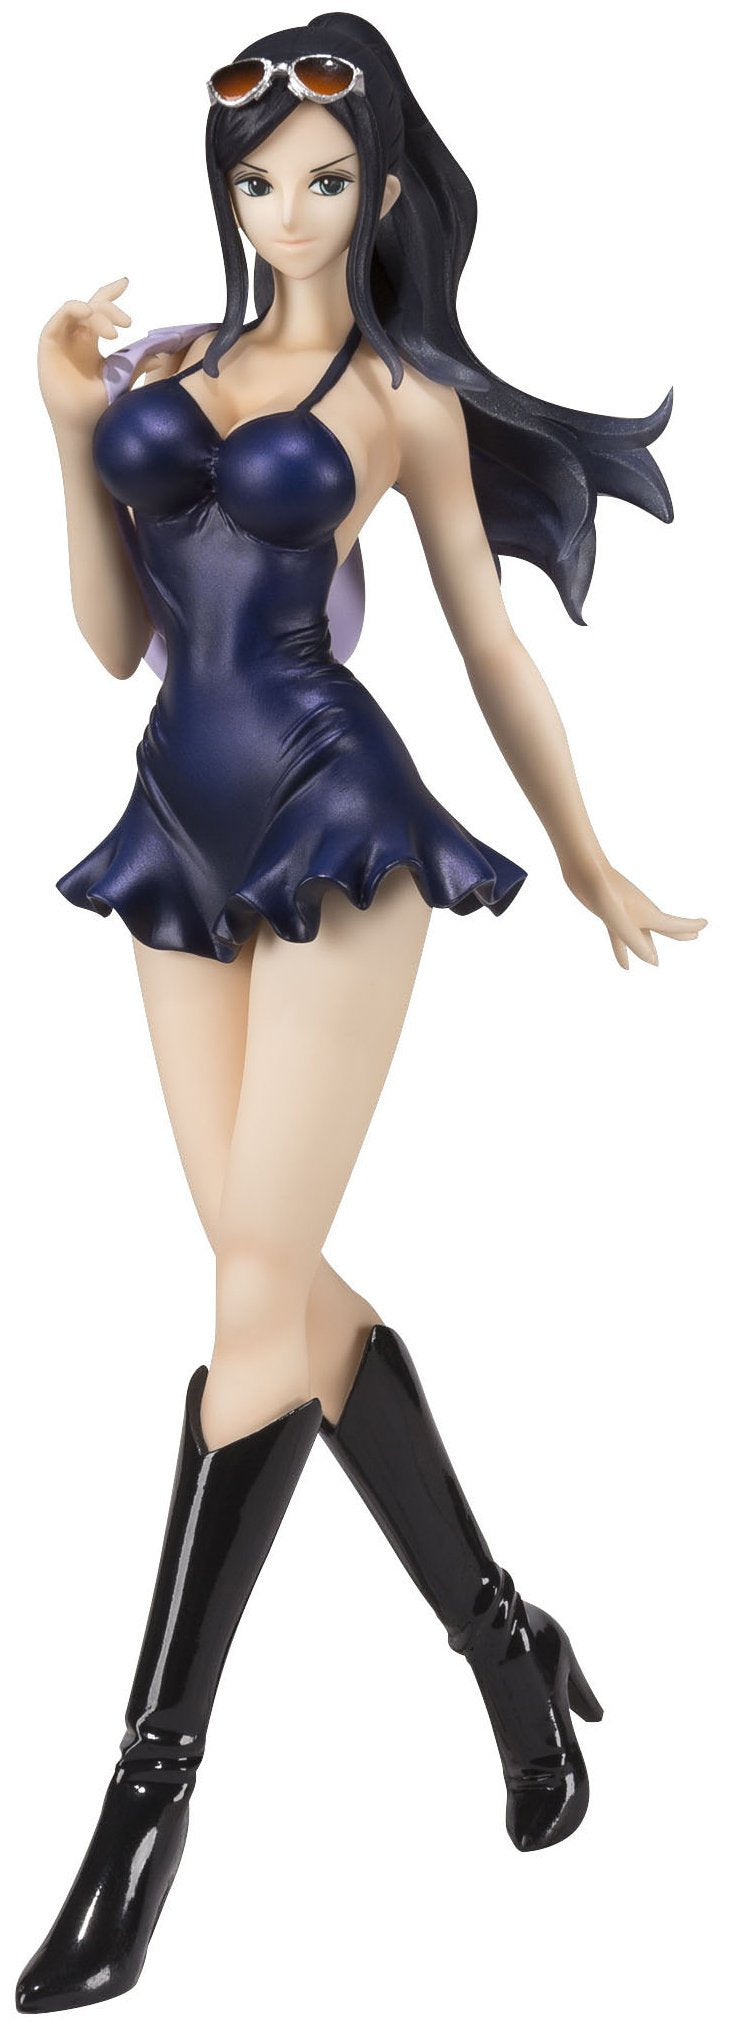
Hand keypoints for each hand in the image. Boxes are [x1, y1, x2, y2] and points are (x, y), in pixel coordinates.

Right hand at [37, 276, 132, 436]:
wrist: (82, 427)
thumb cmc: (98, 408)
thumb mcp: (122, 380)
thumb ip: (136, 365)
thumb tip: (159, 355)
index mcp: (91, 344)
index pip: (99, 310)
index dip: (111, 294)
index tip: (126, 283)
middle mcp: (75, 339)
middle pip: (89, 306)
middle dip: (109, 307)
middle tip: (128, 323)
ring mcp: (62, 340)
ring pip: (77, 310)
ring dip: (96, 313)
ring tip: (114, 331)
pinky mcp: (49, 344)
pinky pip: (59, 318)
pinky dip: (73, 310)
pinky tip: (88, 314)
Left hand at [561, 856, 707, 968]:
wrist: (584, 868)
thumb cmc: (601, 888)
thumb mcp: (614, 916)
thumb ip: (632, 938)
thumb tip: (652, 961)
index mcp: (647, 914)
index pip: (675, 924)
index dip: (691, 926)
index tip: (705, 924)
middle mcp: (640, 913)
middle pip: (665, 927)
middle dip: (679, 933)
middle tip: (694, 936)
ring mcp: (625, 914)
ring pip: (643, 935)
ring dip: (650, 947)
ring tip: (656, 961)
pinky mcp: (610, 915)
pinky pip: (620, 939)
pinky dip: (623, 952)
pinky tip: (624, 965)